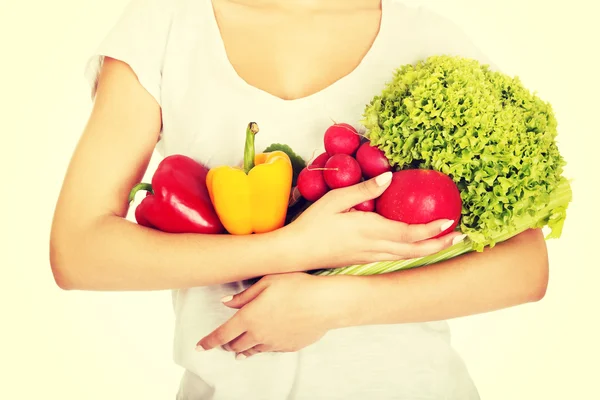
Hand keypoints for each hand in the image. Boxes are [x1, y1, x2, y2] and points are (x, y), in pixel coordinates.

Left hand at [196, 273, 338, 358]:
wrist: (326, 303)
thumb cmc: (297, 286)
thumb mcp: (267, 281)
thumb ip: (244, 295)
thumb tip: (226, 302)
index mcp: (249, 318)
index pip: (222, 335)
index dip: (208, 342)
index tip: (199, 346)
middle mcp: (258, 334)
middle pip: (235, 346)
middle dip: (226, 345)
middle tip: (222, 343)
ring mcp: (274, 343)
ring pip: (251, 351)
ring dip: (242, 350)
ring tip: (238, 351)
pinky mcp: (288, 347)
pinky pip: (269, 350)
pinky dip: (261, 348)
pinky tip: (263, 343)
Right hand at [285, 171, 464, 269]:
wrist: (294, 252)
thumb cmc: (312, 224)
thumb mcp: (335, 199)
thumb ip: (364, 189)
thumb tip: (389, 176)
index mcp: (369, 230)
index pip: (408, 232)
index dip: (432, 229)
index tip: (451, 221)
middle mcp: (373, 247)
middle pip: (414, 250)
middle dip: (439, 244)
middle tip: (461, 237)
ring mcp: (368, 257)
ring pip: (406, 257)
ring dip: (428, 251)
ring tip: (445, 243)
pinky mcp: (362, 260)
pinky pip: (394, 258)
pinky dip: (411, 253)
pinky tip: (414, 247)